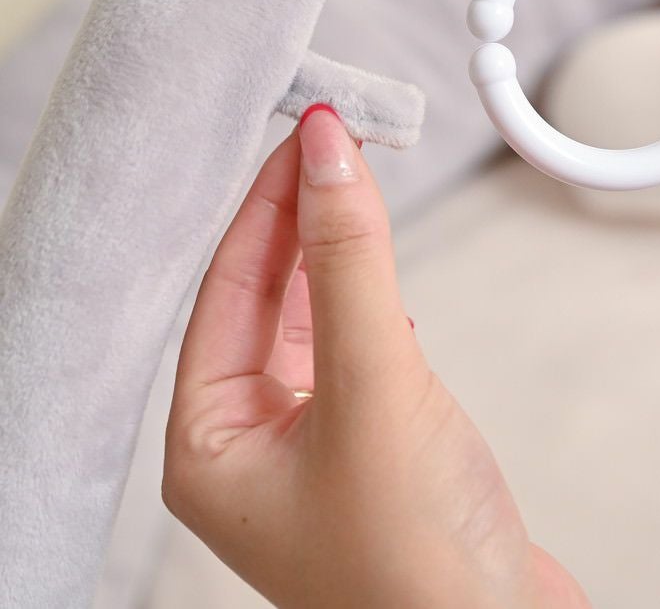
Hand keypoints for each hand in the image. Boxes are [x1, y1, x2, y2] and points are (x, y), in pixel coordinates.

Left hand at [163, 105, 587, 608]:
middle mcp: (249, 444)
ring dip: (335, 254)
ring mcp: (311, 447)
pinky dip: (368, 303)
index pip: (226, 289)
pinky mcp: (371, 448)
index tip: (308, 131)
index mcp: (210, 442)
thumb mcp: (373, 385)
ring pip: (309, 320)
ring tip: (355, 183)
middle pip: (263, 298)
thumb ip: (350, 263)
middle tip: (335, 139)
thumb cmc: (414, 563)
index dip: (268, 202)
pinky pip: (352, 351)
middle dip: (299, 216)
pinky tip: (383, 280)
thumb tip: (328, 154)